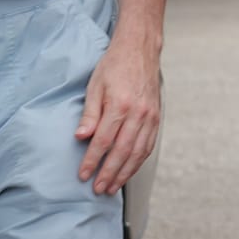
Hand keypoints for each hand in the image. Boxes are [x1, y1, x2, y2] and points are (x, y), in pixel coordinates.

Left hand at [76, 27, 161, 195]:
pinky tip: (129, 170)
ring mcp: (150, 116)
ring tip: (113, 187)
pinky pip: (148, 145)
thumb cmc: (114, 66)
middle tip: (98, 189)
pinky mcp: (157, 117)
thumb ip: (90, 114)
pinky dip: (139, 161)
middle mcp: (138, 113)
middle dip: (109, 173)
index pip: (103, 141)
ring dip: (125, 172)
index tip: (82, 175)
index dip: (92, 161)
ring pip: (138, 152)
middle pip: (122, 151)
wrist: (140, 49)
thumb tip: (81, 137)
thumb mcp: (95, 86)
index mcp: (120, 105)